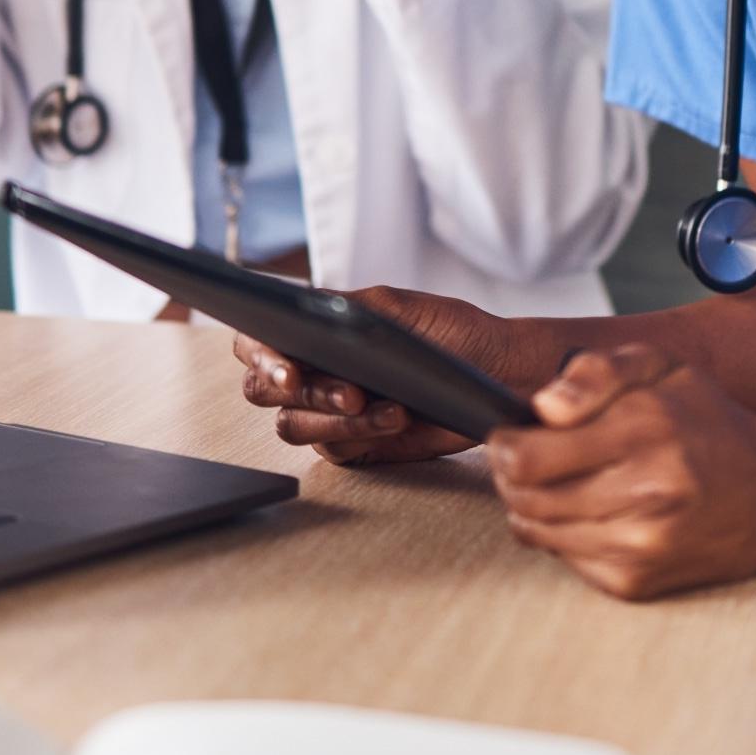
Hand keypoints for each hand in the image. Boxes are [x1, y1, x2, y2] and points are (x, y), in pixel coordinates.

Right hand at [234, 285, 547, 465]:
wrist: (499, 372)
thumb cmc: (449, 332)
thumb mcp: (395, 307)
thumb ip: (344, 306)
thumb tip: (303, 309)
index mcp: (311, 333)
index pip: (256, 343)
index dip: (259, 357)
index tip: (287, 371)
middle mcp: (312, 372)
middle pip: (264, 392)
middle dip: (300, 392)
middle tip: (345, 391)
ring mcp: (329, 413)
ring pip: (296, 425)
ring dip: (334, 417)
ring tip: (376, 402)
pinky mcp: (354, 446)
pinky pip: (335, 447)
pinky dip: (362, 433)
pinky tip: (395, 417)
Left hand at [488, 345, 755, 600]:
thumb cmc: (707, 422)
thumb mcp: (661, 367)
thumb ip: (595, 372)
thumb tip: (543, 407)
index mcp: (648, 429)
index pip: (527, 456)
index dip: (505, 443)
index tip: (513, 434)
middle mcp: (647, 492)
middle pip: (523, 497)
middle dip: (510, 474)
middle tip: (527, 458)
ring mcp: (642, 545)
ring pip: (536, 531)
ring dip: (531, 505)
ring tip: (559, 482)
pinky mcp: (637, 582)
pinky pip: (564, 558)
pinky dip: (563, 535)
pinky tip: (591, 512)